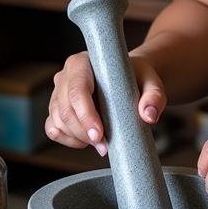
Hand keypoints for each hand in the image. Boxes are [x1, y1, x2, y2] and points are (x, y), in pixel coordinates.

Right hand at [45, 51, 166, 155]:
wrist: (130, 79)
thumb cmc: (137, 78)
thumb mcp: (151, 83)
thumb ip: (154, 96)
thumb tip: (149, 115)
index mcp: (82, 62)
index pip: (77, 89)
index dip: (85, 114)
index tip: (99, 134)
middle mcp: (65, 76)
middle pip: (65, 109)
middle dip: (83, 133)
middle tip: (105, 145)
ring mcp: (58, 93)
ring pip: (58, 121)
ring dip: (78, 138)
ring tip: (101, 143)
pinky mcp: (57, 109)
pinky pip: (53, 129)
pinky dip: (68, 140)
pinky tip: (87, 141)